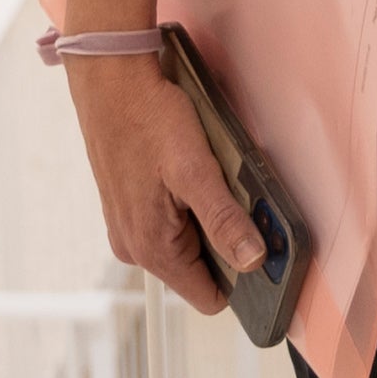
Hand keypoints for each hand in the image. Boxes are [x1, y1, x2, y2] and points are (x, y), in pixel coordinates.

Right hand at [57, 0, 264, 312]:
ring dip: (208, 219)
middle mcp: (135, 248)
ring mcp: (130, 228)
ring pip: (188, 243)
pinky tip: (195, 171)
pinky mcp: (130, 207)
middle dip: (227, 240)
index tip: (266, 250)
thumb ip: (223, 220)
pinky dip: (190, 204)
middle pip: (200, 269)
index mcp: (152, 248)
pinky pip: (172, 222)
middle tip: (242, 198)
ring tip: (215, 178)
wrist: (109, 81)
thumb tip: (253, 261)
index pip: (208, 296)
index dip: (242, 279)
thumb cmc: (148, 119)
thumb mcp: (195, 169)